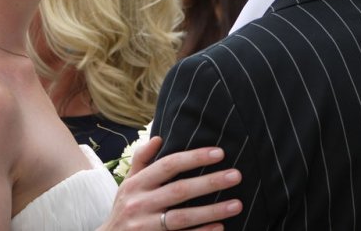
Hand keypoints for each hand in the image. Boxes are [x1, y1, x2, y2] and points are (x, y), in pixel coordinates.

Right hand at [99, 136, 241, 230]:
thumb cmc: (124, 210)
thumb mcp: (127, 184)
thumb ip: (142, 160)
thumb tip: (159, 138)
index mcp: (136, 184)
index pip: (168, 165)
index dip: (194, 158)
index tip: (220, 153)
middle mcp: (139, 204)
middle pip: (179, 190)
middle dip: (210, 182)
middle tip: (236, 176)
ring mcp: (146, 226)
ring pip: (183, 217)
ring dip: (212, 211)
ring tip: (237, 204)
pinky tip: (220, 227)